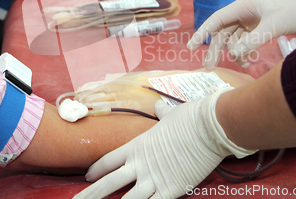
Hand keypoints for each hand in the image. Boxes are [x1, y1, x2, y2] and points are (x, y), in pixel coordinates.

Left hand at [74, 91, 255, 198]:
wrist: (208, 126)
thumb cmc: (189, 118)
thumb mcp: (170, 114)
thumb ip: (160, 113)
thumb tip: (158, 106)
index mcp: (137, 146)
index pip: (109, 161)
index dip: (96, 170)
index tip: (87, 177)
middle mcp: (140, 164)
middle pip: (108, 184)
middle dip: (90, 195)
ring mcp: (154, 179)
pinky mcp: (171, 190)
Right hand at [187, 0, 295, 67]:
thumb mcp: (274, 26)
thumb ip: (252, 41)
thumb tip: (233, 54)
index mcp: (244, 5)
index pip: (217, 19)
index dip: (202, 33)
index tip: (191, 47)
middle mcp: (245, 11)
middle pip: (223, 31)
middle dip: (216, 49)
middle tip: (209, 66)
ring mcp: (252, 19)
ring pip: (234, 38)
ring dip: (234, 52)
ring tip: (243, 65)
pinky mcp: (260, 26)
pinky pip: (246, 40)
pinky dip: (245, 50)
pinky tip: (250, 60)